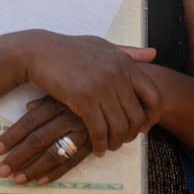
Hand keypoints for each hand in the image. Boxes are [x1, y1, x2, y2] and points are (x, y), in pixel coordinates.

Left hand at [0, 97, 92, 184]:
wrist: (115, 96)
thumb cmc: (82, 92)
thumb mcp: (63, 91)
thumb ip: (45, 100)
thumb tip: (27, 108)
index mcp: (57, 104)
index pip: (30, 123)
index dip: (11, 137)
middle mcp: (68, 118)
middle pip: (38, 140)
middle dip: (18, 156)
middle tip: (2, 170)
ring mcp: (81, 133)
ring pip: (54, 154)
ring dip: (34, 168)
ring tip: (17, 179)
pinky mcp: (91, 145)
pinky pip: (71, 162)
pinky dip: (55, 173)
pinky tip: (39, 181)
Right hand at [21, 31, 160, 155]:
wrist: (39, 51)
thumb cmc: (71, 49)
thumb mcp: (103, 46)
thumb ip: (129, 52)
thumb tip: (154, 54)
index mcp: (125, 63)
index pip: (154, 96)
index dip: (151, 116)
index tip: (142, 126)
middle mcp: (117, 74)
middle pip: (137, 116)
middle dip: (131, 134)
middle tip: (122, 140)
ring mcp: (101, 86)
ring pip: (119, 126)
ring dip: (115, 142)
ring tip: (109, 146)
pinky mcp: (83, 98)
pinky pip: (99, 130)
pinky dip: (100, 144)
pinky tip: (97, 148)